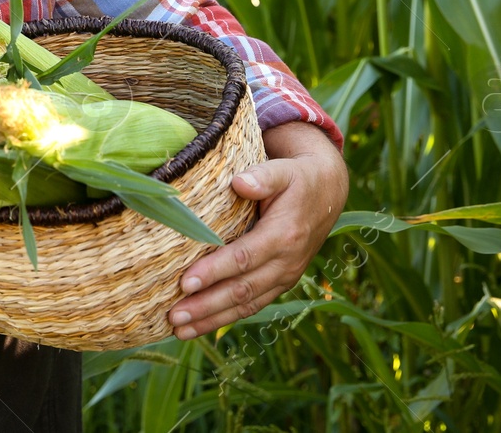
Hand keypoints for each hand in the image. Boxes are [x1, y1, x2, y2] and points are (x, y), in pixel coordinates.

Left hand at [167, 121, 347, 339]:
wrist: (326, 193)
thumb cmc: (297, 178)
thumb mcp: (284, 170)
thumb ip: (263, 176)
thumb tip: (239, 183)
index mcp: (284, 235)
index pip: (244, 258)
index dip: (214, 271)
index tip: (184, 282)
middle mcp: (286, 263)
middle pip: (242, 290)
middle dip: (206, 305)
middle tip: (173, 316)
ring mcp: (284, 277)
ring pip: (246, 304)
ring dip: (211, 319)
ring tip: (178, 329)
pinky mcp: (279, 284)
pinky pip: (251, 306)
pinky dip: (225, 319)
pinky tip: (199, 327)